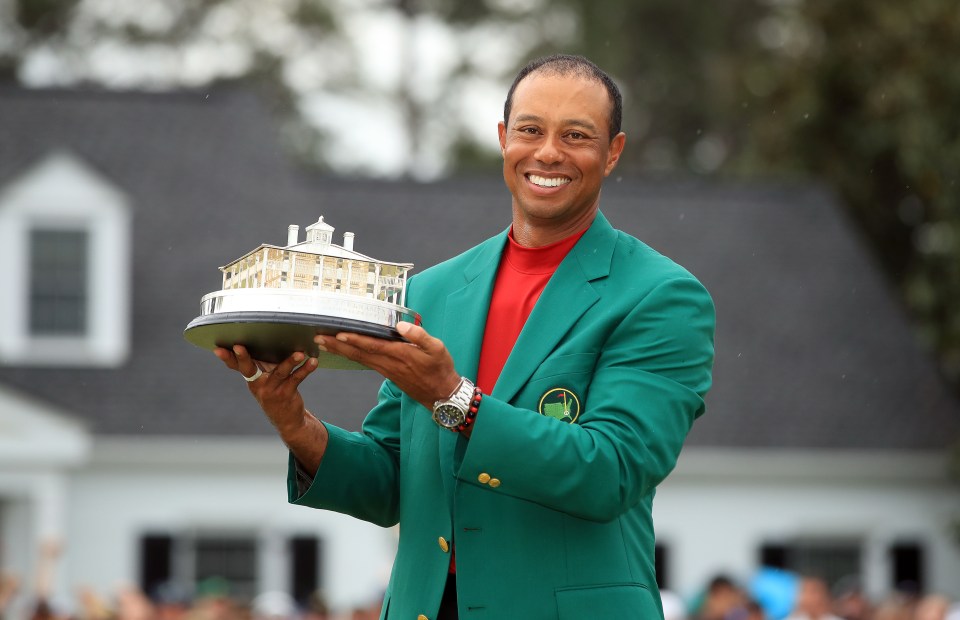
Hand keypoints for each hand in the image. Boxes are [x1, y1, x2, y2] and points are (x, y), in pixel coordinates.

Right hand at [213, 346, 328, 474]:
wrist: (288, 420)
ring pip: (280, 372)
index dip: (227, 358)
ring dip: (290, 362)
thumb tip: (258, 338)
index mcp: (251, 378)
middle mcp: (258, 384)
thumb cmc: (275, 391)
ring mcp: (272, 390)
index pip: (236, 366)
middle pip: (248, 368)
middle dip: (243, 358)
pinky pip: (297, 379)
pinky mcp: (286, 393)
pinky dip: (306, 369)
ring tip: (299, 353)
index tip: (218, 349)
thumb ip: (259, 363)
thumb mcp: (264, 379)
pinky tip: (313, 362)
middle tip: (238, 347)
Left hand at [316, 322, 460, 409]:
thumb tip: (401, 326)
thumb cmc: (441, 369)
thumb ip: (419, 335)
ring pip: (359, 359)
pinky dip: (352, 356)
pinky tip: (344, 352)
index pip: (372, 346)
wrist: (442, 394)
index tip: (338, 334)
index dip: (354, 340)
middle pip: (358, 353)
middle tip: (318, 338)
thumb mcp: (437, 349)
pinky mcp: (387, 373)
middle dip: (337, 346)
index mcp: (400, 355)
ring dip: (340, 351)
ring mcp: (386, 370)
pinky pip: (365, 363)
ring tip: (324, 343)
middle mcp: (389, 363)